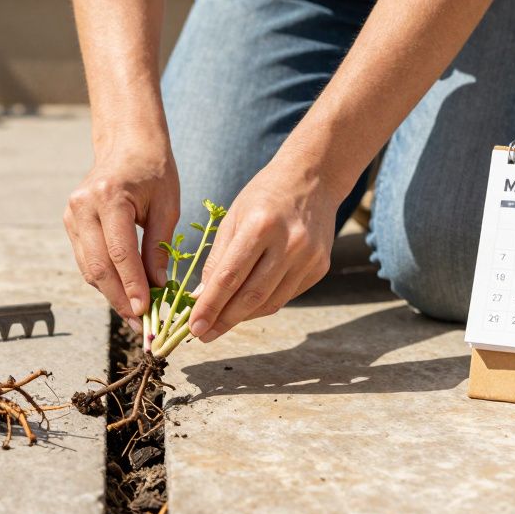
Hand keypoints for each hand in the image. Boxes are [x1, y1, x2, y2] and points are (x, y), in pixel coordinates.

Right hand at [64, 131, 179, 323]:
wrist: (126, 145)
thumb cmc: (154, 171)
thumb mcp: (167, 206)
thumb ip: (159, 247)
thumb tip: (159, 288)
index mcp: (109, 196)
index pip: (120, 252)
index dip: (132, 286)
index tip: (146, 310)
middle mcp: (83, 206)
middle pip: (98, 266)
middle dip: (119, 298)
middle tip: (140, 322)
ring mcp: (71, 214)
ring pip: (88, 268)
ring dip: (110, 294)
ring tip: (134, 314)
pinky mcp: (70, 222)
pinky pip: (86, 260)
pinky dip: (103, 279)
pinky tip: (122, 293)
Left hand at [188, 153, 337, 341]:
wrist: (314, 178)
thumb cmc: (264, 195)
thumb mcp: (233, 217)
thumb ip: (217, 259)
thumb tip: (201, 299)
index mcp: (261, 225)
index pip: (230, 276)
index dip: (210, 306)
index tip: (193, 327)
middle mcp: (289, 243)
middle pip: (252, 296)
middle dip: (224, 320)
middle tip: (202, 335)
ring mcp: (308, 257)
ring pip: (271, 302)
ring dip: (242, 317)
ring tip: (220, 324)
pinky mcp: (320, 267)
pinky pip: (286, 296)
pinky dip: (263, 305)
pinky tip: (246, 307)